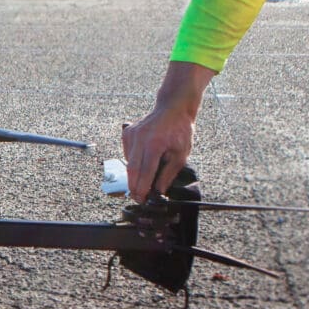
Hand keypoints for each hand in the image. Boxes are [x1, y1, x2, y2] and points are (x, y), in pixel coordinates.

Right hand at [122, 62, 213, 199]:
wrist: (173, 108)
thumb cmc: (180, 131)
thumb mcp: (181, 154)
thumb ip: (168, 174)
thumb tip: (158, 190)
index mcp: (155, 144)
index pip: (145, 172)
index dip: (143, 188)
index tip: (142, 199)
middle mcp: (140, 139)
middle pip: (132, 170)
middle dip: (134, 186)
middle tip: (138, 198)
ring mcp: (131, 135)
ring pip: (128, 163)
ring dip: (133, 176)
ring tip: (141, 184)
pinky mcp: (127, 133)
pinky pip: (127, 153)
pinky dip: (133, 162)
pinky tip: (143, 163)